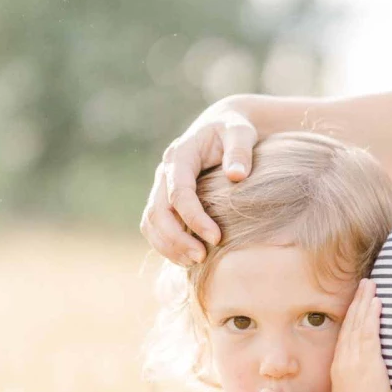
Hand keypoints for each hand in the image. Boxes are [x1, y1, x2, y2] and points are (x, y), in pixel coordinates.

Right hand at [140, 100, 258, 263]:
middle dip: (176, 238)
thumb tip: (237, 175)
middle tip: (201, 258)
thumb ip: (240, 150)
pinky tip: (188, 257)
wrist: (221, 129)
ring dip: (168, 246)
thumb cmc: (233, 131)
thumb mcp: (240, 133)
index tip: (216, 238)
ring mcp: (161, 186)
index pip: (179, 192)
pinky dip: (166, 244)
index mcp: (180, 155)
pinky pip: (155, 226)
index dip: (194, 218)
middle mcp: (164, 172)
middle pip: (157, 211)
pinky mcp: (164, 199)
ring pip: (151, 222)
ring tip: (195, 262)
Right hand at [329, 279, 391, 391]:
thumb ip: (354, 382)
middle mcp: (344, 361)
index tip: (357, 300)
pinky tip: (376, 302)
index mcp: (339, 368)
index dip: (351, 315)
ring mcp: (355, 361)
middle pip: (350, 324)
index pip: (345, 335)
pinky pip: (369, 334)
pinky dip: (372, 316)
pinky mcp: (367, 365)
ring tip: (371, 285)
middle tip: (365, 282)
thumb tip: (361, 378)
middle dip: (357, 302)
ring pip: (359, 325)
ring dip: (365, 303)